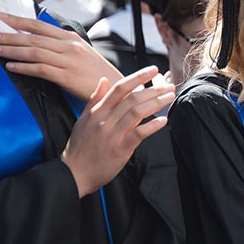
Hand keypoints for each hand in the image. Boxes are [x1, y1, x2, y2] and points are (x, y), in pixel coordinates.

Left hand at [0, 12, 122, 100]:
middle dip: (10, 35)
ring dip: (12, 50)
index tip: (1, 17)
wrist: (116, 89)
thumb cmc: (96, 72)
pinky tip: (11, 67)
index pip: (40, 25)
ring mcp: (68, 61)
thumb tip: (41, 42)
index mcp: (71, 38)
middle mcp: (69, 46)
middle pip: (34, 37)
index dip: (19, 20)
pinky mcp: (66, 76)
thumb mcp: (82, 52)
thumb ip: (63, 46)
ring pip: (34, 51)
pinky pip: (40, 69)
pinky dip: (23, 67)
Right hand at [61, 66, 174, 197]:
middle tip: (168, 86)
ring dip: (156, 103)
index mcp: (97, 111)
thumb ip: (94, 99)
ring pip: (137, 113)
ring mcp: (112, 135)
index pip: (120, 88)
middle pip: (132, 99)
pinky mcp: (120, 150)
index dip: (138, 77)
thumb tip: (103, 80)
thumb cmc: (79, 147)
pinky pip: (138, 134)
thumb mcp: (83, 120)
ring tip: (169, 97)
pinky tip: (163, 121)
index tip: (152, 70)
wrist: (73, 173)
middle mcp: (104, 121)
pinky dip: (152, 126)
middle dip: (153, 90)